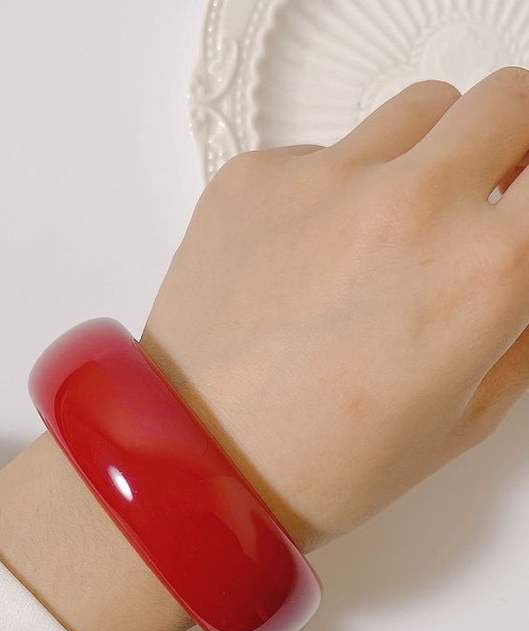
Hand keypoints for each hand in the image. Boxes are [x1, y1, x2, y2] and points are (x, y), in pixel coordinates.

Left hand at [0, 68, 528, 630]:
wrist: (198, 461)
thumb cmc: (319, 465)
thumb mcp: (463, 417)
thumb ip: (517, 326)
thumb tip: (521, 272)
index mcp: (483, 270)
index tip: (521, 219)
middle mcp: (410, 205)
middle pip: (507, 101)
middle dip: (510, 143)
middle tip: (486, 193)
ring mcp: (324, 180)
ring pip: (418, 112)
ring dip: (426, 156)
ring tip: (390, 230)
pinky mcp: (252, 177)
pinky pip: (321, 151)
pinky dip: (331, 190)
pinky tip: (305, 259)